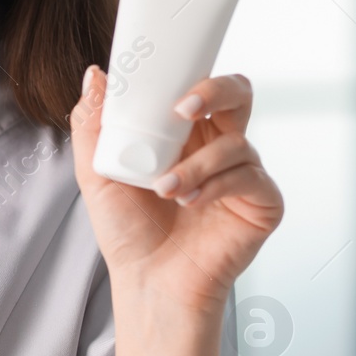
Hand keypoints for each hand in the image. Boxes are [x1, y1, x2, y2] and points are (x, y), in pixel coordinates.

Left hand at [71, 67, 283, 316]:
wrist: (149, 281)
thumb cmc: (129, 231)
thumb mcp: (98, 172)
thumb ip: (94, 125)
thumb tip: (95, 77)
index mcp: (185, 134)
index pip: (198, 86)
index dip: (188, 74)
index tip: (160, 76)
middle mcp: (218, 147)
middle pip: (238, 93)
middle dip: (215, 91)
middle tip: (182, 109)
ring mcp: (242, 173)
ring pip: (237, 142)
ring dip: (197, 164)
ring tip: (165, 190)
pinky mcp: (261, 202)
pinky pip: (249, 176)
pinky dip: (216, 185)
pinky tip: (190, 201)